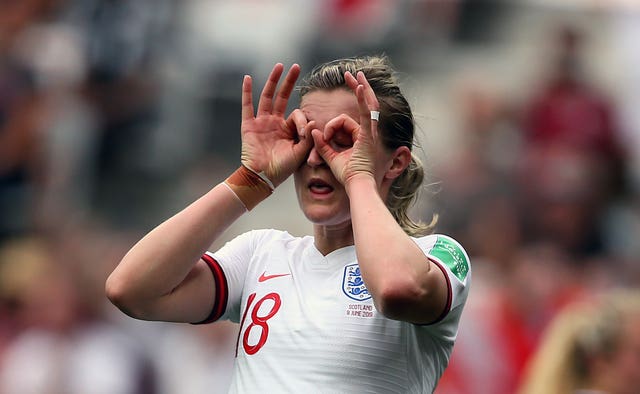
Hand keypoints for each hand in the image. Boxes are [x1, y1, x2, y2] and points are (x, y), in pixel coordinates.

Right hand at [240, 63, 313, 186]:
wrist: (263, 178)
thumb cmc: (282, 168)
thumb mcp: (300, 152)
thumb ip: (307, 137)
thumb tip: (313, 121)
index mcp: (287, 129)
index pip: (297, 114)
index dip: (302, 121)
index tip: (303, 132)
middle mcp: (274, 122)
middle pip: (282, 97)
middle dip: (289, 82)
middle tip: (297, 66)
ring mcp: (261, 122)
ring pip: (267, 96)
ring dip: (273, 81)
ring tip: (279, 66)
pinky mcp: (249, 125)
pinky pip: (247, 106)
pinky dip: (246, 92)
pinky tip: (248, 78)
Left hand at [311, 71, 379, 184]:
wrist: (356, 185)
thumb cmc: (346, 175)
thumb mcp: (331, 156)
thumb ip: (322, 144)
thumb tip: (314, 132)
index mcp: (362, 137)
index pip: (351, 118)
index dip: (339, 117)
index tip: (330, 125)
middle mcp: (369, 132)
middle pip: (367, 104)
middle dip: (359, 88)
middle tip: (352, 74)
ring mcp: (370, 133)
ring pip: (366, 105)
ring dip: (360, 88)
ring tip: (353, 74)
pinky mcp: (368, 135)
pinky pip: (365, 113)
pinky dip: (362, 100)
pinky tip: (359, 87)